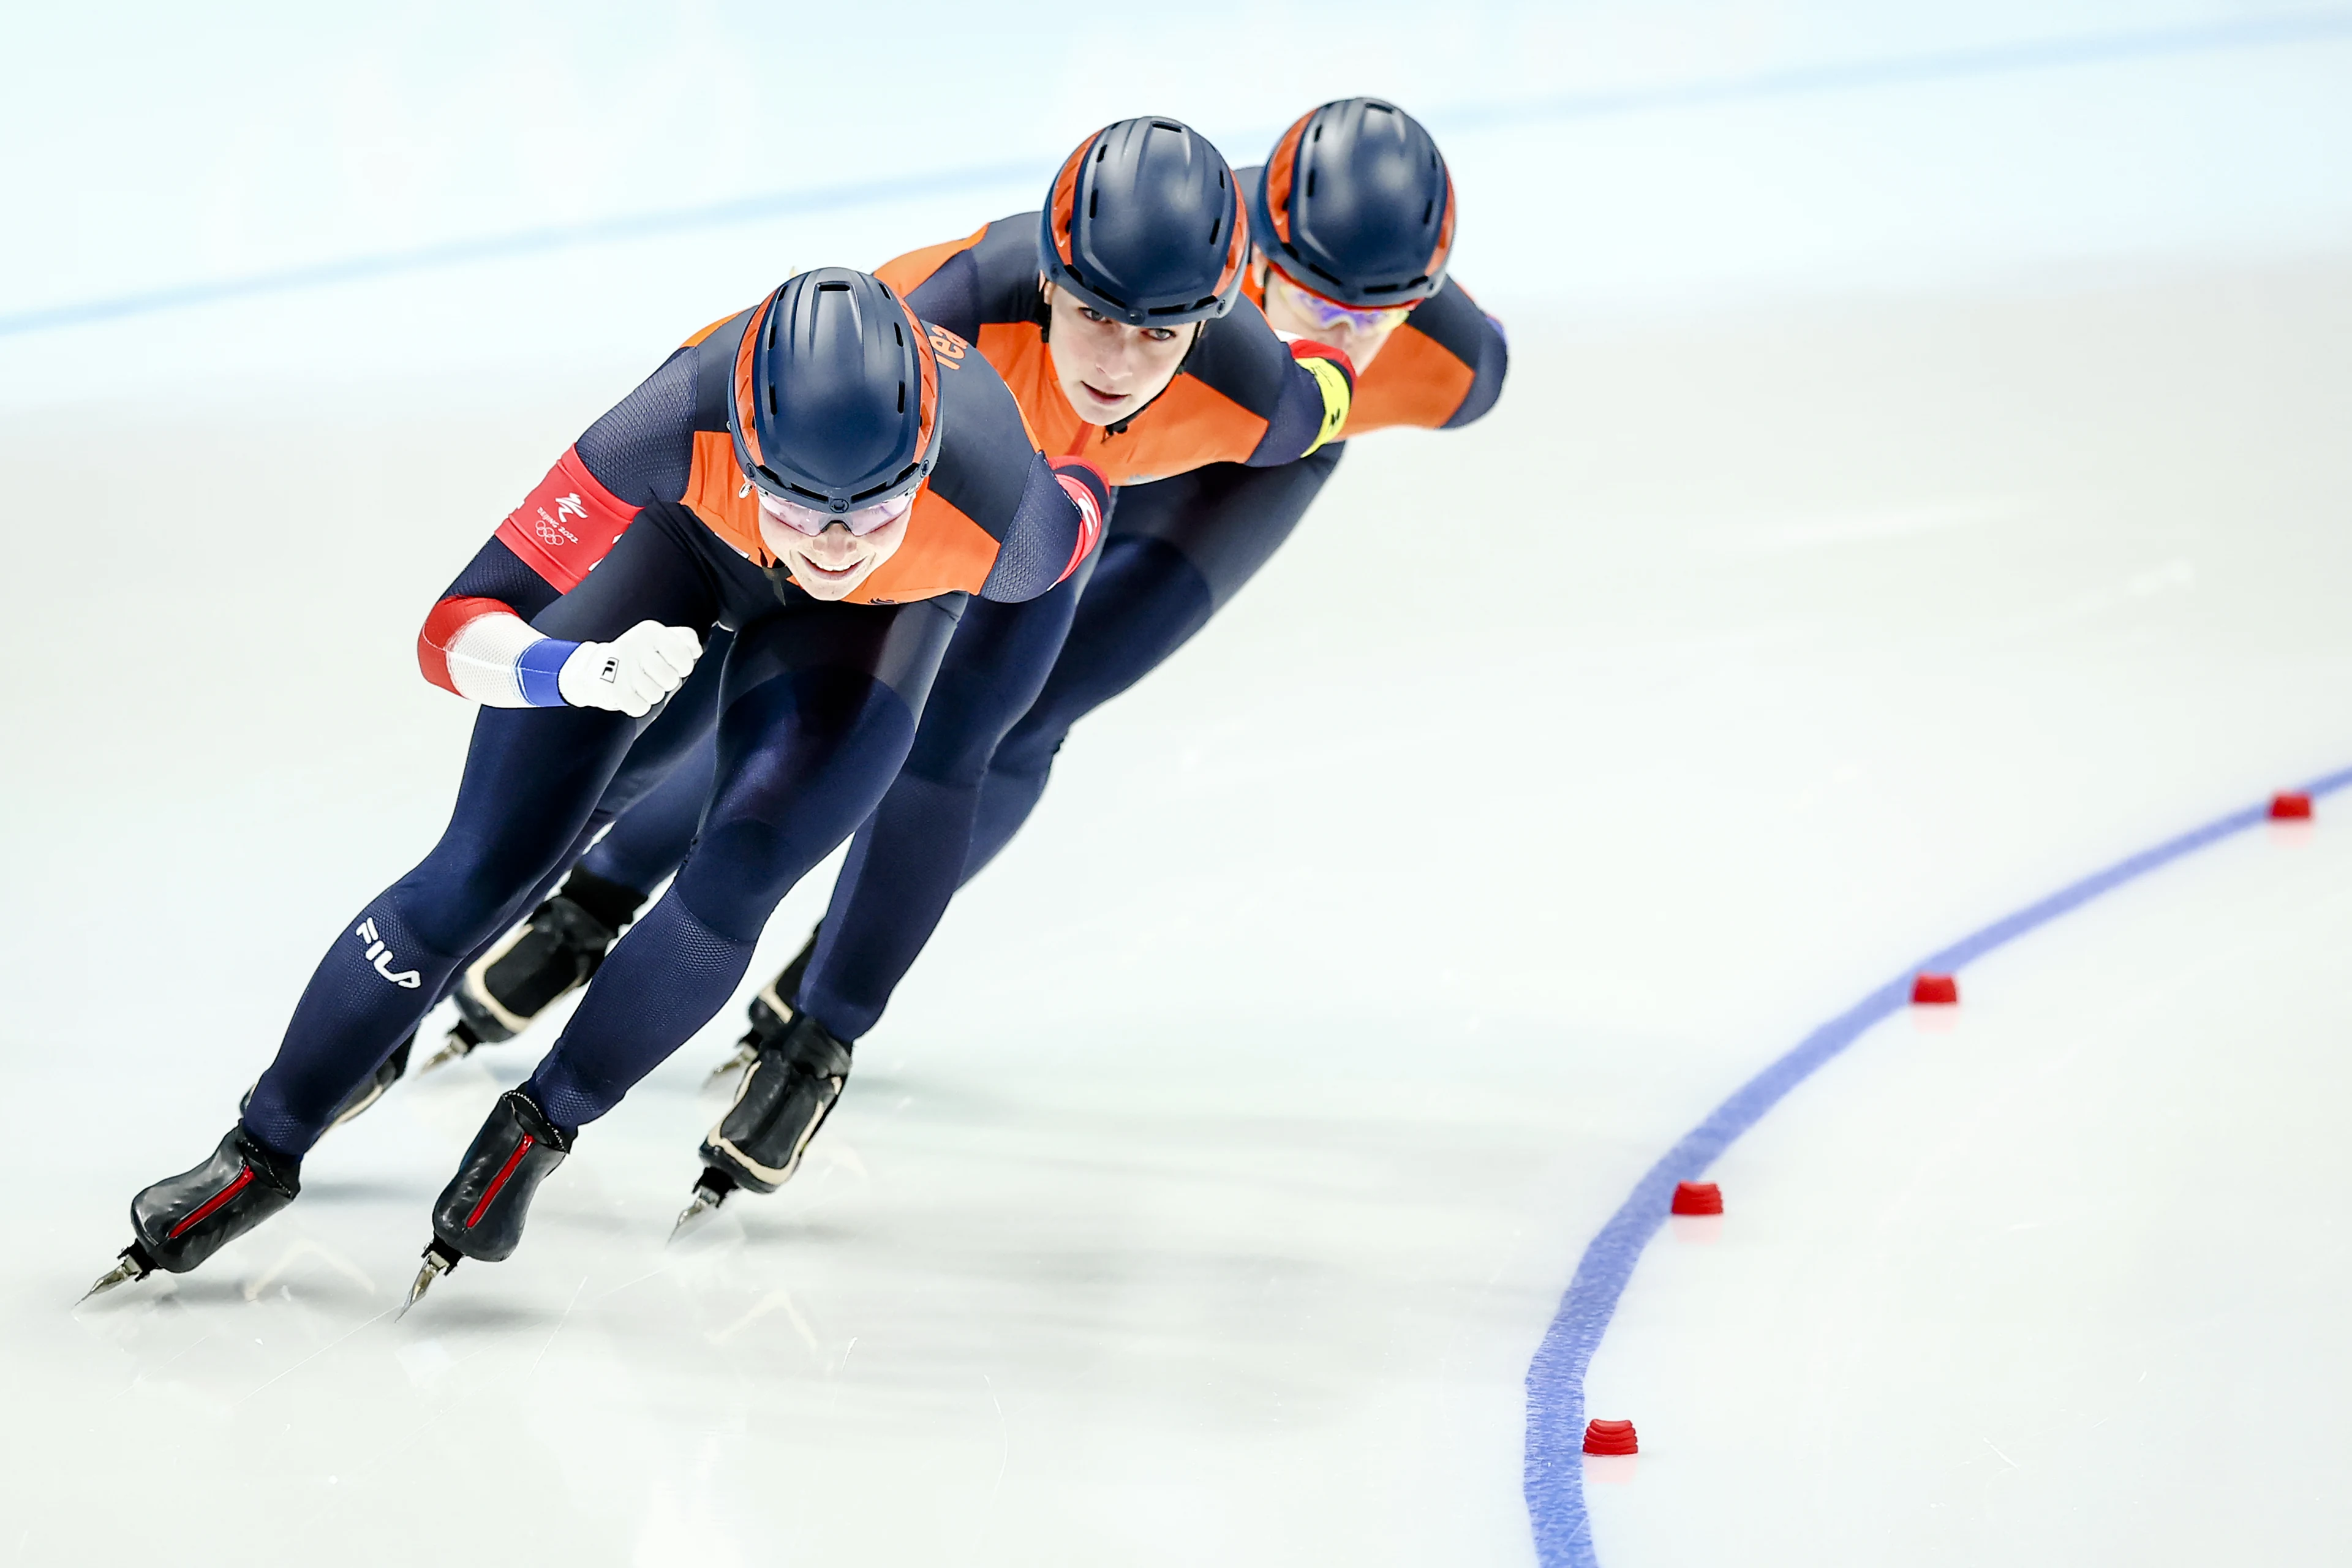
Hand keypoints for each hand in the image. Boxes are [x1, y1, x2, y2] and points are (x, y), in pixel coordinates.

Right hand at [557, 621, 700, 716]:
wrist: (589, 670)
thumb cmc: (631, 656)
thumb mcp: (656, 638)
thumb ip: (682, 639)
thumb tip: (697, 649)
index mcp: (650, 631)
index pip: (686, 657)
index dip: (682, 667)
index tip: (669, 663)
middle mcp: (635, 645)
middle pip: (672, 680)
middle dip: (662, 682)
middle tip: (645, 674)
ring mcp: (623, 667)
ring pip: (658, 695)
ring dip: (648, 694)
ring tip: (634, 682)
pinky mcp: (614, 689)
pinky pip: (642, 708)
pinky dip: (635, 705)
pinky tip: (626, 692)